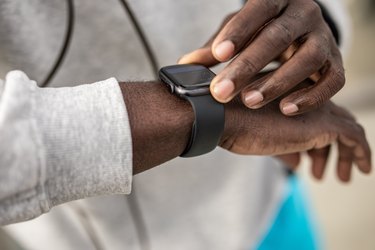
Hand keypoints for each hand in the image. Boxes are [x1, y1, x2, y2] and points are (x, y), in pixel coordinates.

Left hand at [179, 0, 343, 115]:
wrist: (299, 34)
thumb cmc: (261, 33)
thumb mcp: (238, 34)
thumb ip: (215, 47)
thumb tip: (186, 65)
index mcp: (277, 1)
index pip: (259, 10)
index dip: (238, 32)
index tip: (217, 56)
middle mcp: (304, 14)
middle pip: (278, 37)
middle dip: (248, 66)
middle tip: (221, 91)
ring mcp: (324, 38)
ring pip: (307, 59)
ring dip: (277, 82)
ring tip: (249, 101)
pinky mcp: (336, 63)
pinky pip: (333, 80)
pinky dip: (311, 96)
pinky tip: (286, 110)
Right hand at [221, 98, 371, 181]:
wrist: (222, 115)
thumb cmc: (231, 123)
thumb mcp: (260, 136)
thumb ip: (283, 148)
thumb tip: (298, 165)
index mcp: (290, 95)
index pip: (312, 115)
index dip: (312, 141)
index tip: (304, 163)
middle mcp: (307, 96)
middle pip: (331, 121)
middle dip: (329, 149)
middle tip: (321, 171)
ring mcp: (316, 107)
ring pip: (346, 128)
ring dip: (347, 154)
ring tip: (342, 176)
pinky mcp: (323, 123)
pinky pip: (354, 137)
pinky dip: (361, 153)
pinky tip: (362, 169)